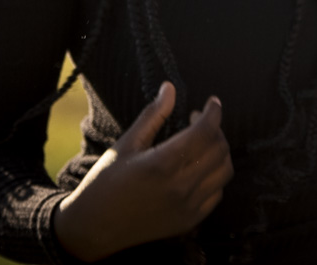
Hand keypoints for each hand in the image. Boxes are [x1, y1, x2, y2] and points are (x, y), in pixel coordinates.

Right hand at [53, 82, 232, 260]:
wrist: (92, 229)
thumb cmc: (105, 182)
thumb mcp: (126, 145)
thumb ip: (153, 115)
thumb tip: (170, 88)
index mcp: (162, 164)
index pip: (205, 131)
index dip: (214, 112)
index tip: (213, 102)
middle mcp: (179, 187)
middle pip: (219, 149)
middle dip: (216, 129)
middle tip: (199, 121)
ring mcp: (187, 207)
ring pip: (224, 171)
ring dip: (219, 152)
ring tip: (202, 144)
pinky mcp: (189, 221)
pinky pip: (217, 193)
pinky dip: (215, 176)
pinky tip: (199, 168)